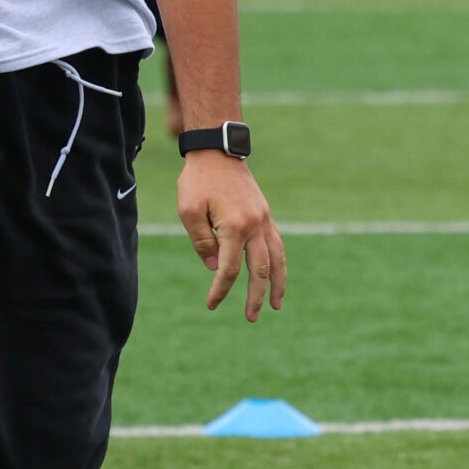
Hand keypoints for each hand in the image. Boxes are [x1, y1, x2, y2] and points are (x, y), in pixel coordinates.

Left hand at [178, 151, 285, 321]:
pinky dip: (279, 263)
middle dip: (256, 296)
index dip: (220, 290)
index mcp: (234, 227)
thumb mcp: (189, 210)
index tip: (211, 304)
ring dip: (278, 283)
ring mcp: (264, 220)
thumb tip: (216, 268)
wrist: (217, 151)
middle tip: (251, 317)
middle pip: (259, 270)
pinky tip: (277, 275)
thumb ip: (202, 242)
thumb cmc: (198, 181)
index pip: (229, 269)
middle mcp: (255, 226)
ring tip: (277, 305)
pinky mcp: (265, 215)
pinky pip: (278, 244)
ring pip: (277, 258)